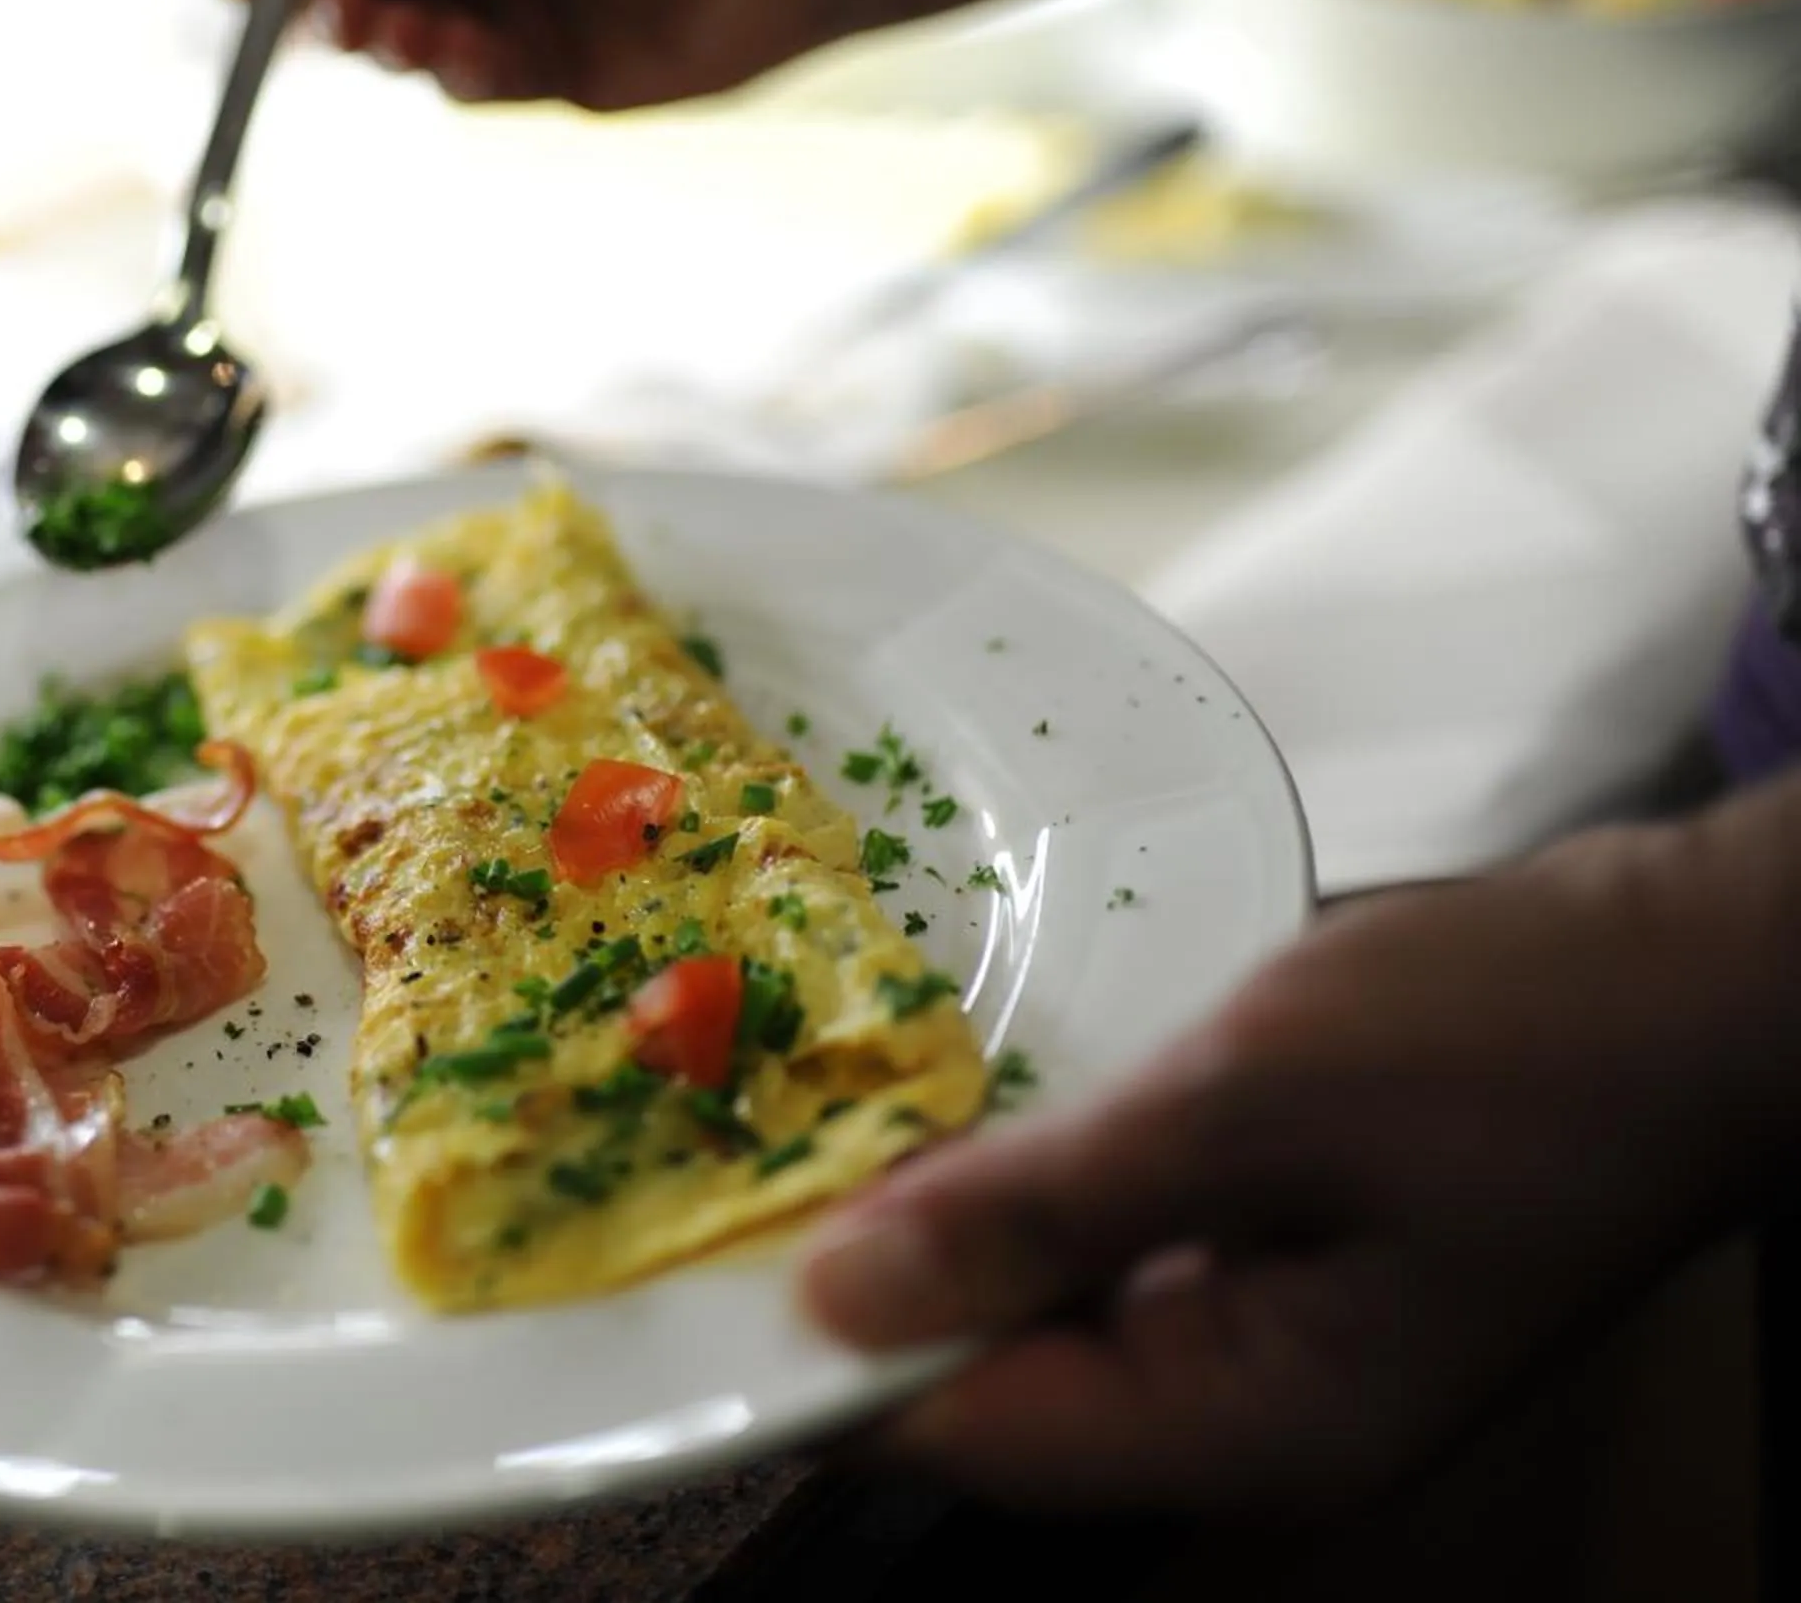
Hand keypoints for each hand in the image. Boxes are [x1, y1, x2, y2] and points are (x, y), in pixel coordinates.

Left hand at [798, 814, 1800, 1508]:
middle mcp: (1251, 1422)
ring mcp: (1275, 1345)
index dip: (831, 1347)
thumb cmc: (1511, 1038)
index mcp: (1250, 1432)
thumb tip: (843, 1298)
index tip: (707, 1237)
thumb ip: (1036, 1210)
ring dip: (954, 1216)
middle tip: (753, 1136)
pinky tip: (975, 1100)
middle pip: (998, 1386)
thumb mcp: (1248, 1105)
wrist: (1702, 970)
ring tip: (837, 1106)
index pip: (971, 1438)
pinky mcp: (1285, 1261)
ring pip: (1047, 1310)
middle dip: (881, 1273)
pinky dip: (1042, 1183)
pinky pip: (1116, 1250)